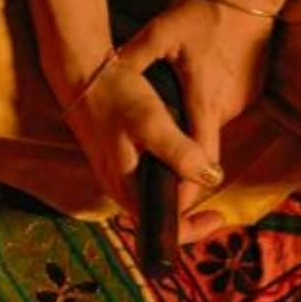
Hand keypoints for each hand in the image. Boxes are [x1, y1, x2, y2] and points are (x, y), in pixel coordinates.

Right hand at [58, 0, 274, 237]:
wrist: (81, 72)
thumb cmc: (115, 95)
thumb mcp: (152, 122)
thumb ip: (180, 152)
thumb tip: (211, 178)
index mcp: (125, 186)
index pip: (160, 229)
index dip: (193, 230)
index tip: (218, 218)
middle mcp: (119, 187)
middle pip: (160, 214)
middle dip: (190, 211)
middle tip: (216, 199)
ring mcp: (116, 173)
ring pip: (155, 195)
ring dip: (180, 192)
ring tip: (205, 177)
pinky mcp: (117, 159)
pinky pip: (147, 178)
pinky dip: (169, 175)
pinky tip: (183, 158)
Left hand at [123, 0, 275, 229]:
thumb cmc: (204, 13)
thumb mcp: (162, 32)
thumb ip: (136, 57)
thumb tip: (109, 72)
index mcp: (204, 101)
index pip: (198, 161)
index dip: (187, 191)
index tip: (172, 212)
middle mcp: (225, 109)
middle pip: (200, 152)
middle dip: (178, 166)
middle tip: (146, 169)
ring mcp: (238, 103)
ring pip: (206, 133)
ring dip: (187, 136)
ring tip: (156, 132)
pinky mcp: (245, 94)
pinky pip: (215, 115)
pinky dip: (199, 117)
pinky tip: (183, 103)